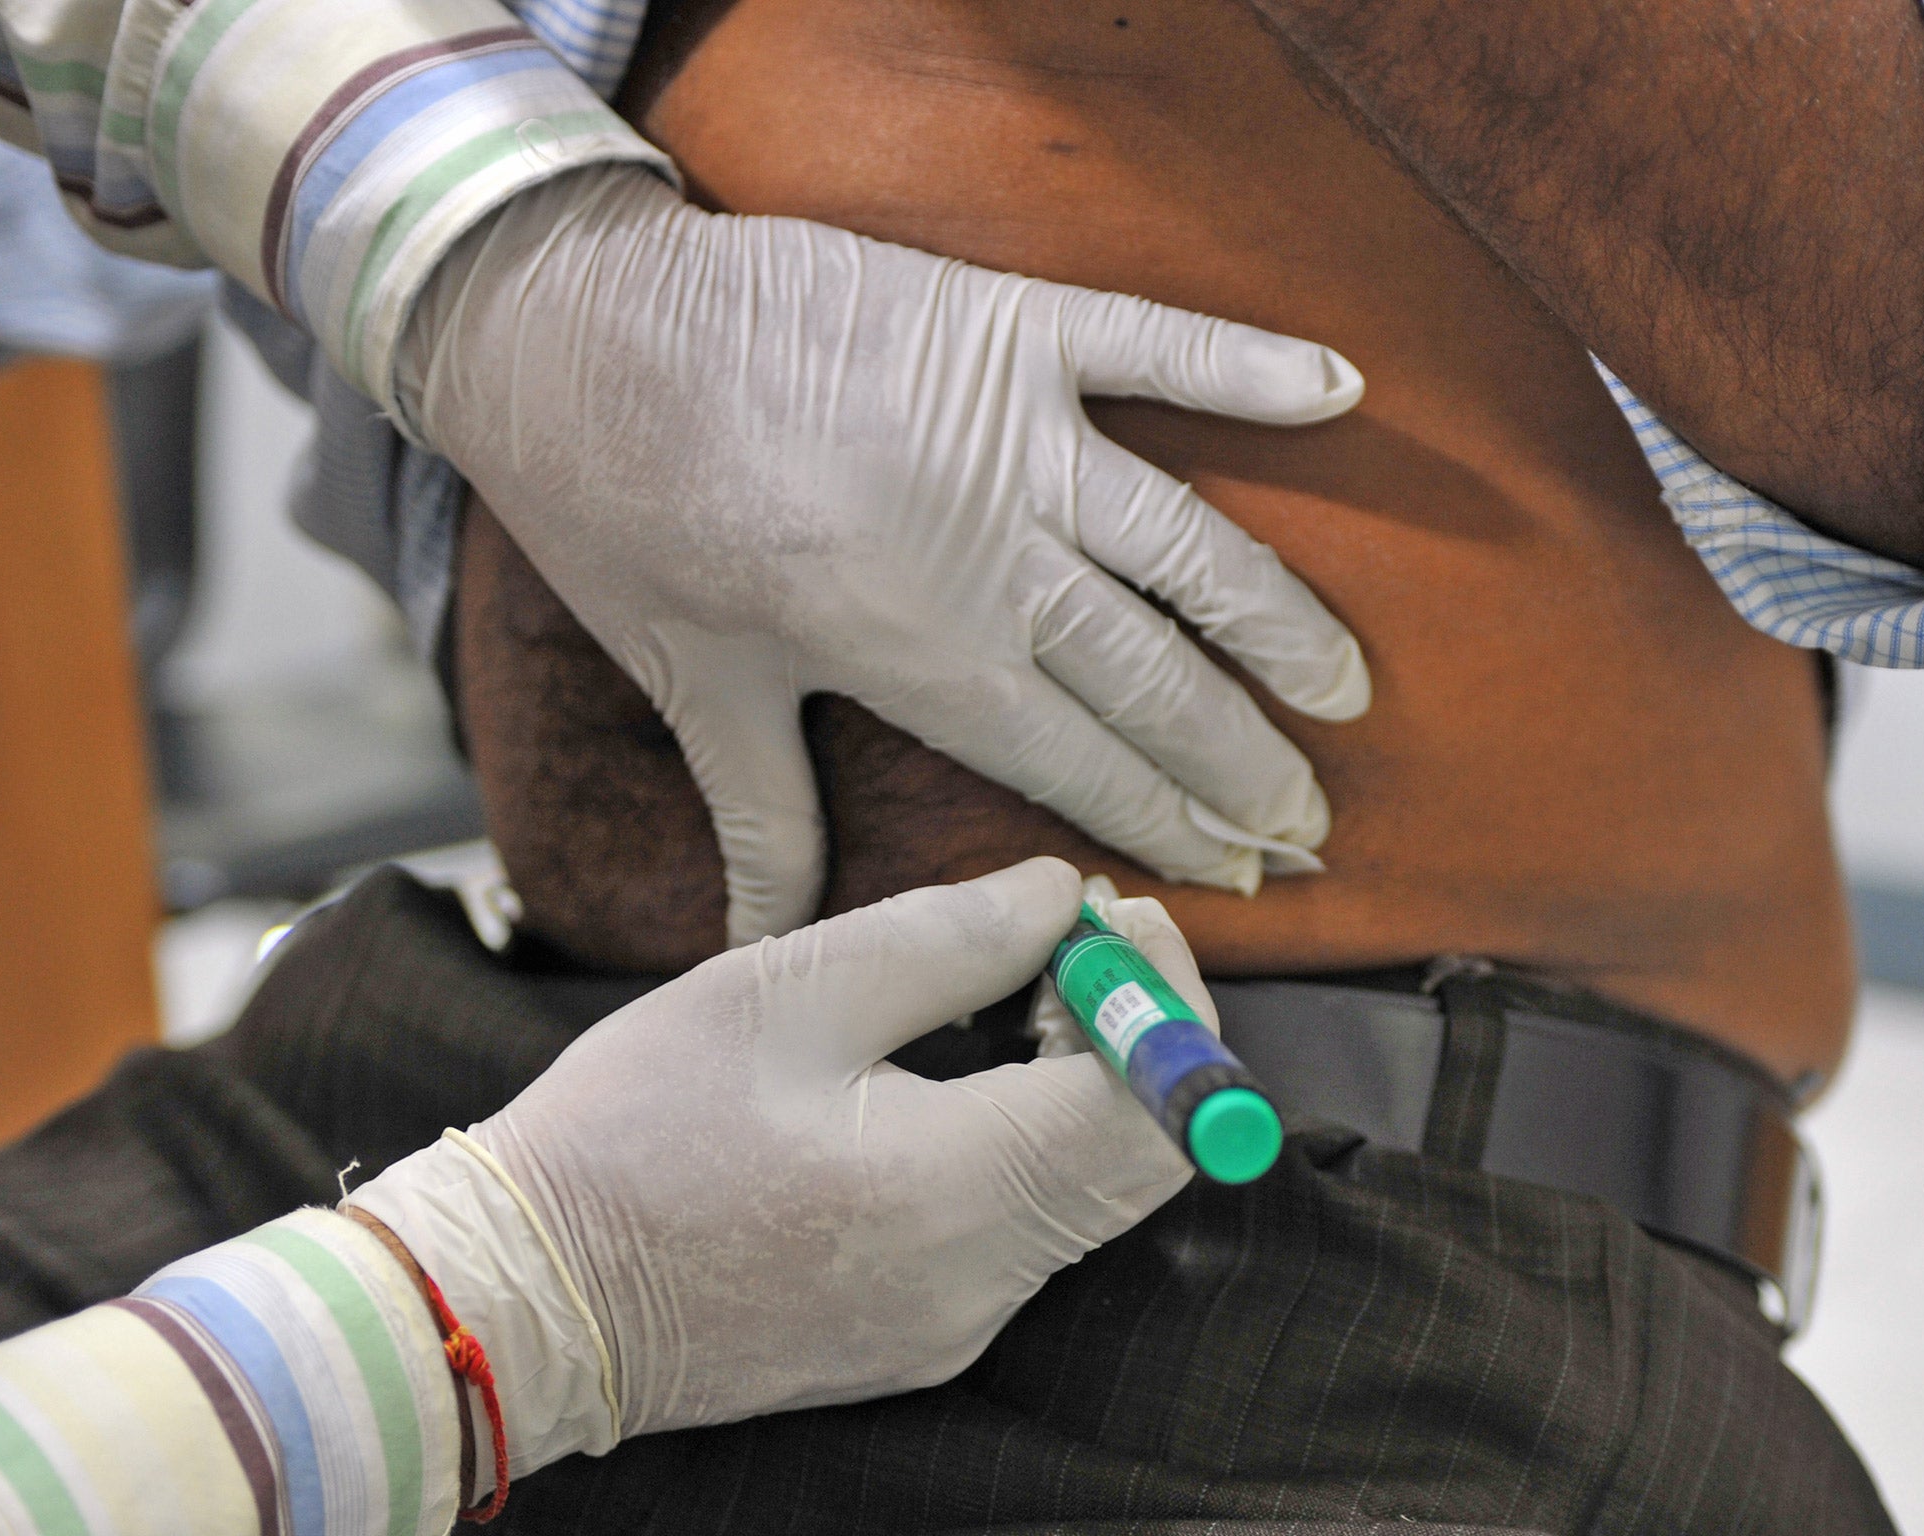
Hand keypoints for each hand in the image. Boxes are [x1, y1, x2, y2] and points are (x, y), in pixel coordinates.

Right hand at [347, 857, 1201, 1464]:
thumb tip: (1062, 899)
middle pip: (1146, 1157)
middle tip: (1061, 945)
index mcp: (956, 1194)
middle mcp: (981, 1284)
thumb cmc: (633, 1131)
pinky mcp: (924, 1337)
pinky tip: (958, 1078)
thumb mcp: (785, 991)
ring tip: (1003, 995)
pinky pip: (1031, 1232)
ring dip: (1085, 1085)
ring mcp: (956, 1326)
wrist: (524, 1297)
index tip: (1110, 918)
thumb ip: (948, 937)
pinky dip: (1032, 1143)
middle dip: (1135, 1034)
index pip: (1159, 1107)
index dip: (1167, 997)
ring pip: (1095, 1193)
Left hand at [400, 164, 1369, 945]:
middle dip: (1244, 761)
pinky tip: (1339, 395)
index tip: (1239, 871)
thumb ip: (761, 815)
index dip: (1169, 824)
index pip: (1081, 762)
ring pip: (1188, 544)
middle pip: (1156, 678)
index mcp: (918, 654)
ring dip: (1278, 623)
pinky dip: (1247, 365)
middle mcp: (990, 557)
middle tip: (1313, 820)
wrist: (576, 332)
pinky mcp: (1008, 328)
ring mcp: (1012, 434)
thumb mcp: (694, 683)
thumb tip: (759, 936)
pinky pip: (1156, 345)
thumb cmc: (627, 516)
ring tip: (1347, 691)